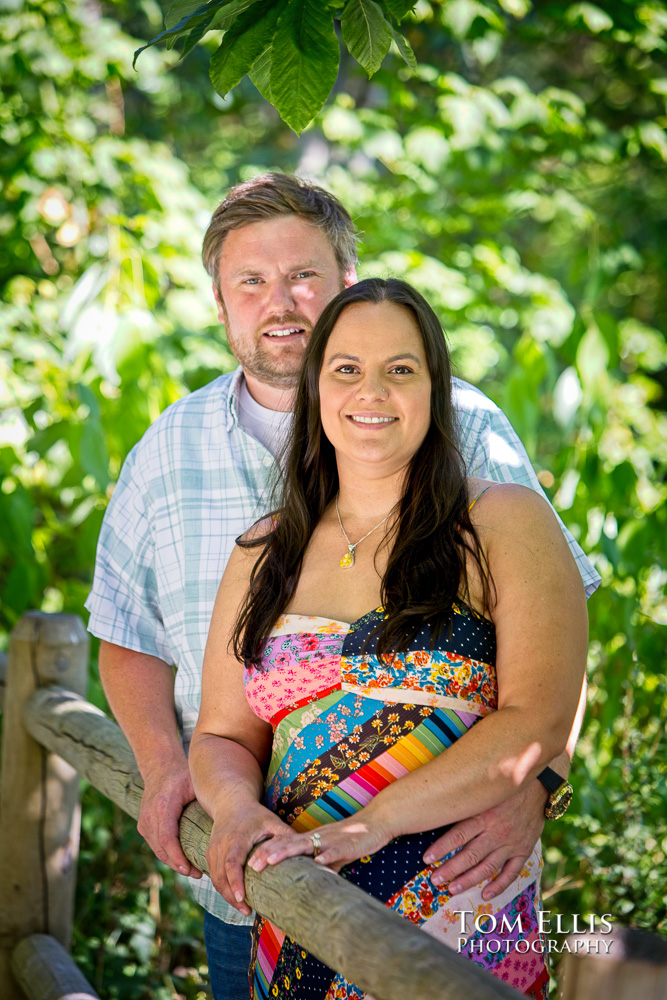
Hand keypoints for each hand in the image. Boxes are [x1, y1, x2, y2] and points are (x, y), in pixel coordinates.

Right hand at [138, 761, 202, 878]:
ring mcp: (144, 821)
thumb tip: (225, 823)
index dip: (177, 857)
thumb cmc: (182, 777)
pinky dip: (167, 855)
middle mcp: (150, 815)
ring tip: (192, 870)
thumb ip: (204, 802)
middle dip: (178, 864)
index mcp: (163, 805)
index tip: (190, 869)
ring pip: (157, 850)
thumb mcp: (195, 785)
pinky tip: (181, 861)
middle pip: (162, 849)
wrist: (159, 767)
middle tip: (198, 874)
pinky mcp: (143, 825)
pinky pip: (155, 845)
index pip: (167, 838)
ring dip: (173, 862)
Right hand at [206, 804, 292, 915]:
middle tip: (247, 912)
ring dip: (227, 895)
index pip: (232, 864)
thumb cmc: (255, 814)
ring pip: (215, 879)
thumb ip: (285, 835)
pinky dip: (223, 888)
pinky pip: (213, 875)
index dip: (235, 882)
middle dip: (231, 896)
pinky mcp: (210, 854)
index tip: (242, 898)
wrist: (231, 802)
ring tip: (244, 909)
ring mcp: (213, 850)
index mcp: (237, 839)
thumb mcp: (271, 821)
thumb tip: (305, 851)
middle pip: (220, 877)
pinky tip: (236, 897)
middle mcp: (221, 846)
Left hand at [247, 812, 392, 874]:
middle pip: (287, 844)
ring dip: (287, 853)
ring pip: (304, 845)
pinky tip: (317, 862)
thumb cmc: (351, 841)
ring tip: (271, 861)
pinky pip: (334, 850)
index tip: (249, 863)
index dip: (266, 852)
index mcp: (310, 840)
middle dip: (268, 853)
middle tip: (250, 865)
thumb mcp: (331, 857)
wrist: (374, 824)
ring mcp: (330, 840)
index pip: (283, 844)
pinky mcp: (346, 844)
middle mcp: (316, 838)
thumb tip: (309, 887)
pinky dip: (326, 856)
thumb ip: (320, 868)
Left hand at [424, 781, 546, 899]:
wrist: (539, 786)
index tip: (426, 859)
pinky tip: (485, 894)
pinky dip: (498, 885)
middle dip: (451, 869)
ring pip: (487, 867)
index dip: (441, 848)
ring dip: (469, 880)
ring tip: (452, 889)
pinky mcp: (524, 850)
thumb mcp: (484, 790)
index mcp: (484, 814)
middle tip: (435, 880)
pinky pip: (511, 873)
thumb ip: (465, 801)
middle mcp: (497, 831)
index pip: (458, 835)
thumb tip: (438, 807)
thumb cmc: (503, 787)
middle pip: (470, 855)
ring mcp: (511, 843)